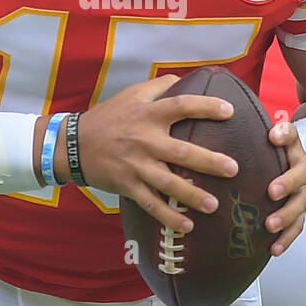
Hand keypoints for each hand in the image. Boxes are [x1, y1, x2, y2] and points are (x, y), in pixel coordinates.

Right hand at [45, 74, 238, 233]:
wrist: (73, 144)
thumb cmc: (108, 117)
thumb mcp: (131, 94)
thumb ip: (160, 87)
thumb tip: (188, 79)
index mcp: (148, 114)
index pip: (181, 106)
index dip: (206, 107)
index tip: (229, 111)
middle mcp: (144, 140)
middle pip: (181, 151)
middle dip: (208, 161)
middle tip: (233, 169)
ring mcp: (135, 166)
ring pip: (167, 183)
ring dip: (191, 196)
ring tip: (214, 205)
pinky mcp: (127, 186)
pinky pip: (151, 204)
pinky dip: (168, 217)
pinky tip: (187, 226)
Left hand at [265, 121, 305, 255]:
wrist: (294, 165)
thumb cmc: (273, 151)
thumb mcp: (271, 136)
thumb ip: (272, 132)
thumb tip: (271, 131)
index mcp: (292, 147)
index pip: (291, 136)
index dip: (284, 136)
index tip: (272, 137)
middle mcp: (301, 170)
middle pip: (301, 176)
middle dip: (287, 183)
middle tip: (271, 192)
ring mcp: (301, 192)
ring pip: (300, 205)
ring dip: (286, 216)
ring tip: (269, 226)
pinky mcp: (298, 212)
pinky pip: (296, 227)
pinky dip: (286, 239)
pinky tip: (273, 249)